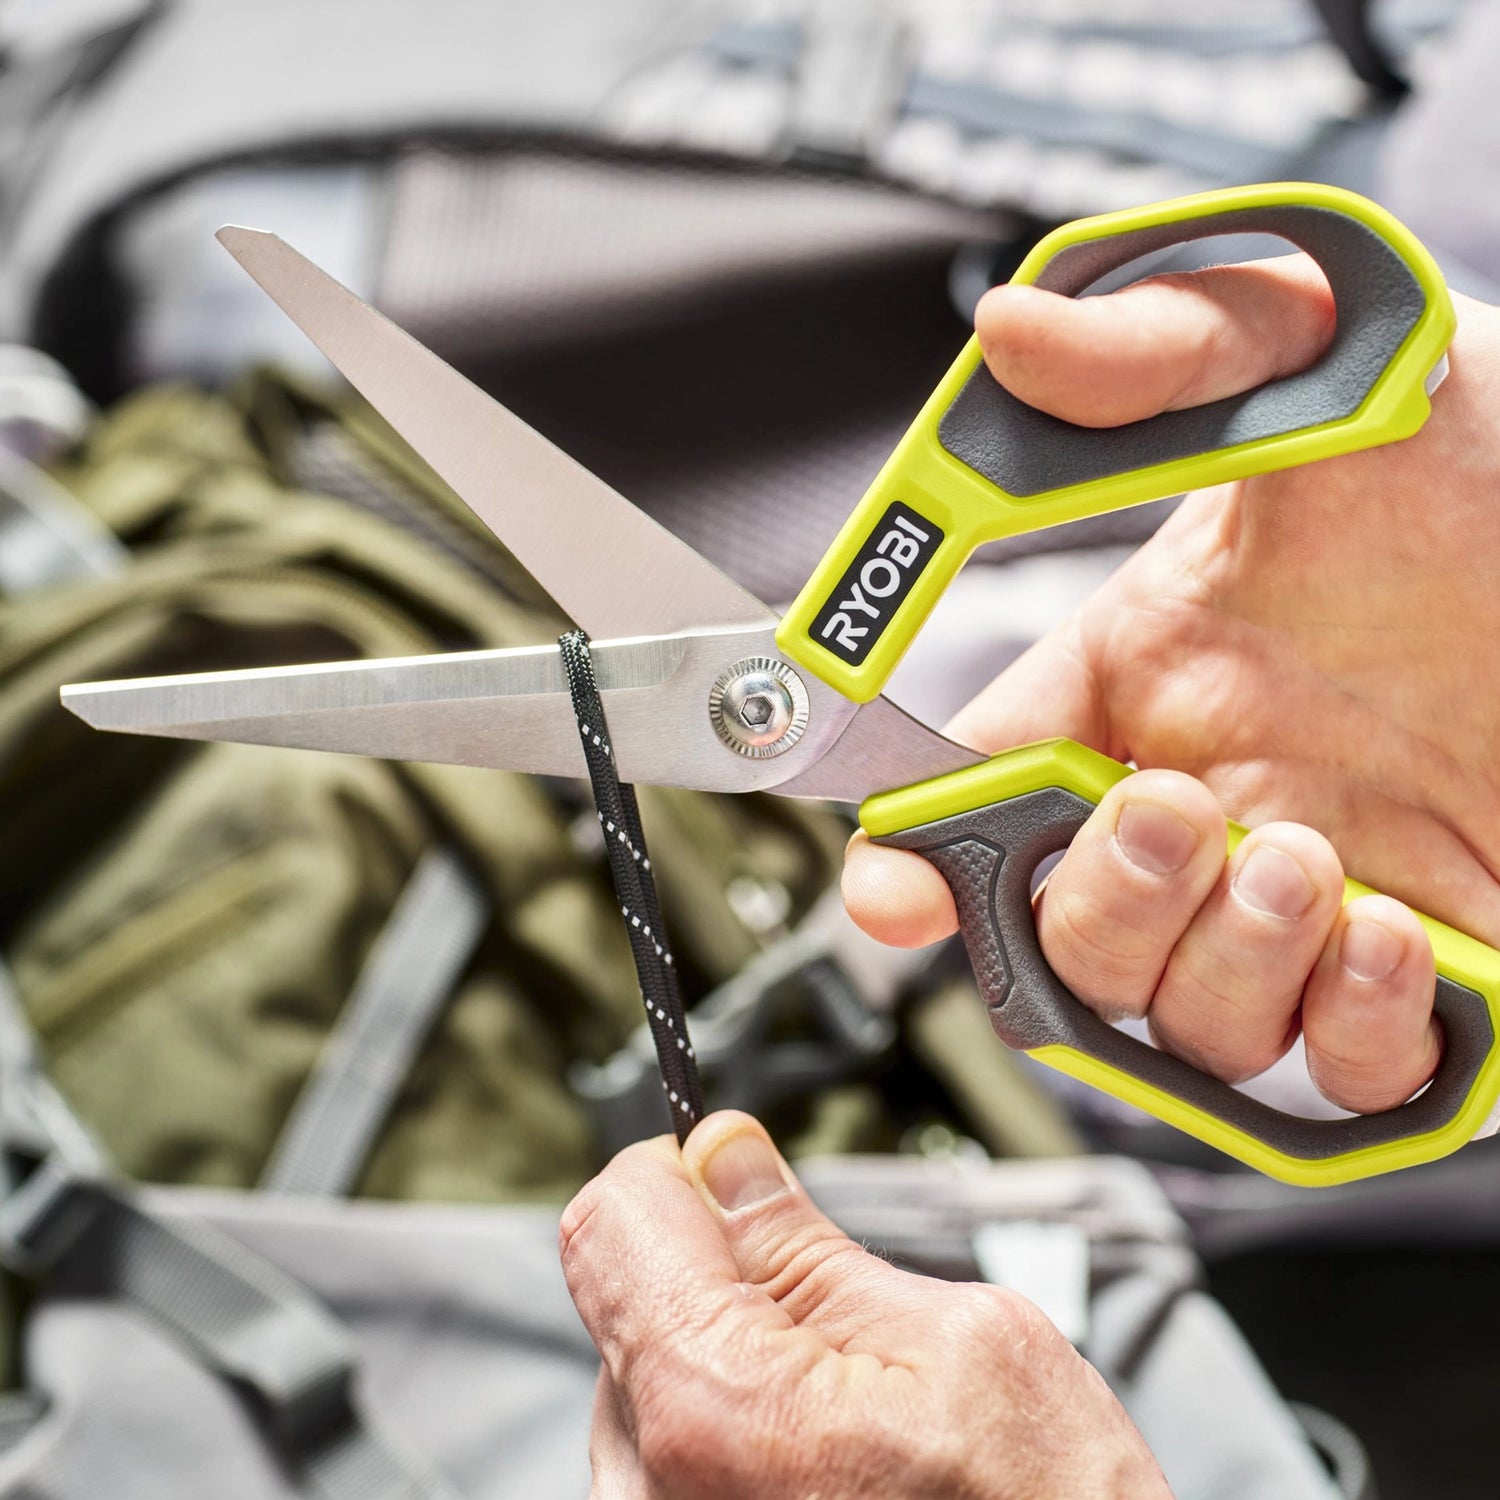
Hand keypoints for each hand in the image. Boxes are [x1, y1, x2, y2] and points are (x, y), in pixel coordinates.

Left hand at [560, 1110, 1168, 1498]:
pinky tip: (818, 1453)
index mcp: (710, 1402)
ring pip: (644, 1368)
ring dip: (727, 1349)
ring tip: (843, 1402)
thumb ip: (806, 1243)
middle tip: (832, 1310)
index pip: (611, 1220)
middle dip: (715, 1266)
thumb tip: (723, 1153)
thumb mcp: (959, 1339)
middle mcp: (647, 1483)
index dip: (680, 1172)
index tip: (736, 1176)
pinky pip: (664, 1446)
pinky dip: (728, 1418)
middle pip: (623, 1292)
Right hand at [847, 256, 1499, 1112]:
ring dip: (1217, 962)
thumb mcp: (1336, 369)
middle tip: (1173, 813)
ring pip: (1181, 1020)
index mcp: (1151, 677)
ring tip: (1303, 860)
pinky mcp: (1434, 972)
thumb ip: (1166, 354)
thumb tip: (1011, 334)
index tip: (897, 885)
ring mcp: (1314, 894)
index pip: (982, 785)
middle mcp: (1215, 799)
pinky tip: (1385, 935)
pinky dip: (1337, 1030)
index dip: (917, 852)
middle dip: (1094, 900)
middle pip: (1063, 933)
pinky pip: (1335, 1074)